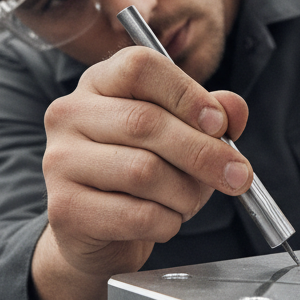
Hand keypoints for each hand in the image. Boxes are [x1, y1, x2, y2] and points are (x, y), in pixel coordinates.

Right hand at [31, 46, 251, 299]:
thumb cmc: (142, 171)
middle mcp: (70, 113)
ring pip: (143, 171)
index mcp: (100, 81)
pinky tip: (165, 221)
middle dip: (204, 153)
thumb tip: (234, 110)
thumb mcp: (181, 134)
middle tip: (239, 175)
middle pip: (145, 122)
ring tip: (190, 201)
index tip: (220, 124)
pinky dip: (166, 222)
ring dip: (185, 193)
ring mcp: (60, 160)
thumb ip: (211, 115)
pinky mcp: (63, 208)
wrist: (99, 233)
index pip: (140, 66)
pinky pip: (135, 215)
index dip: (186, 93)